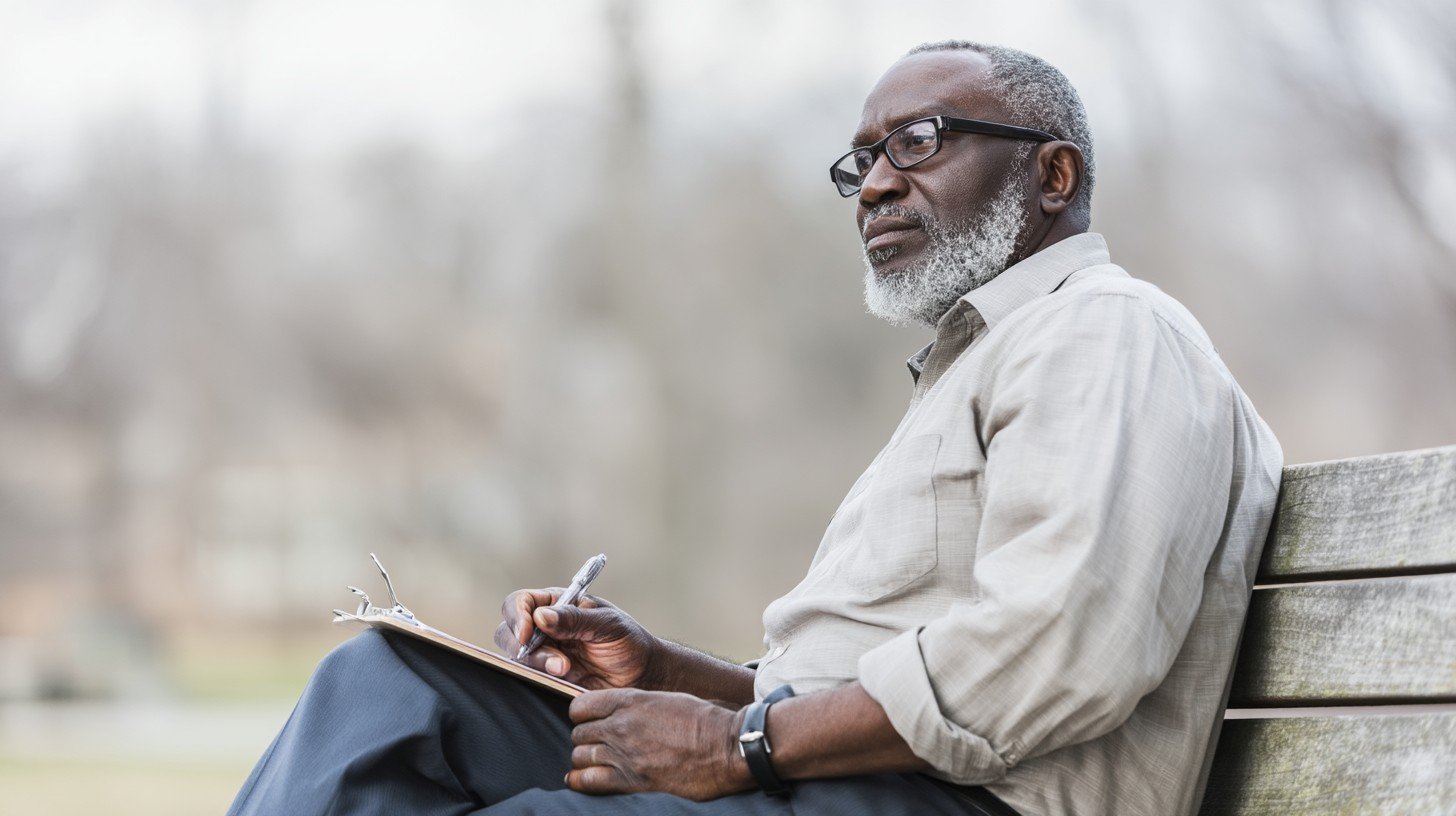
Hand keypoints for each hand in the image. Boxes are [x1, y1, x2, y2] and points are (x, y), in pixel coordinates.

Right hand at [494, 589, 663, 689]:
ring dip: (538, 664)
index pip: (520, 603)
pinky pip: (529, 677)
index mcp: (557, 604)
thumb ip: (575, 619)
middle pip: (508, 632)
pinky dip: (541, 679)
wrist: (643, 675)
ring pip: (517, 657)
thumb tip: (541, 616)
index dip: (517, 616)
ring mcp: (544, 653)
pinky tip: (564, 679)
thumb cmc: (629, 642)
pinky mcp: (548, 677)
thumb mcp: (607, 624)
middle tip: (557, 660)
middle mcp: (545, 628)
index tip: (527, 632)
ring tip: (567, 669)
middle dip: (526, 647)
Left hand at [565, 688, 752, 799]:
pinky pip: (589, 781)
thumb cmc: (704, 721)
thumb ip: (638, 705)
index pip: (581, 706)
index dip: (583, 714)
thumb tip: (621, 713)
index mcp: (631, 701)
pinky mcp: (632, 780)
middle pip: (579, 732)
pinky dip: (580, 781)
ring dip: (585, 758)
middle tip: (595, 743)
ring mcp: (624, 754)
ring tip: (594, 761)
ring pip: (580, 756)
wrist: (727, 747)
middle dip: (584, 738)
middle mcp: (622, 726)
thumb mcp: (667, 699)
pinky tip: (579, 779)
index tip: (590, 720)